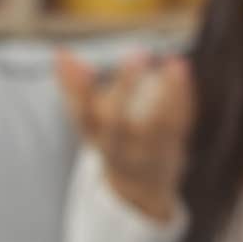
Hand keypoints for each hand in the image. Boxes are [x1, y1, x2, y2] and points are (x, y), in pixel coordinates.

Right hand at [55, 47, 195, 224]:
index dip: (77, 87)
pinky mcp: (171, 148)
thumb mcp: (89, 122)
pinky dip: (182, 96)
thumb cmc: (110, 141)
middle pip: (118, 122)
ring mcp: (146, 152)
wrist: (140, 189)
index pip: (82, 115)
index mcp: (95, 139)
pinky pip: (179, 123)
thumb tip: (60, 52)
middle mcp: (119, 149)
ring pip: (158, 125)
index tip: (72, 57)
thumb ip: (75, 90)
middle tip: (136, 53)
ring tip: (173, 63)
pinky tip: (180, 67)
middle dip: (126, 88)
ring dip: (168, 93)